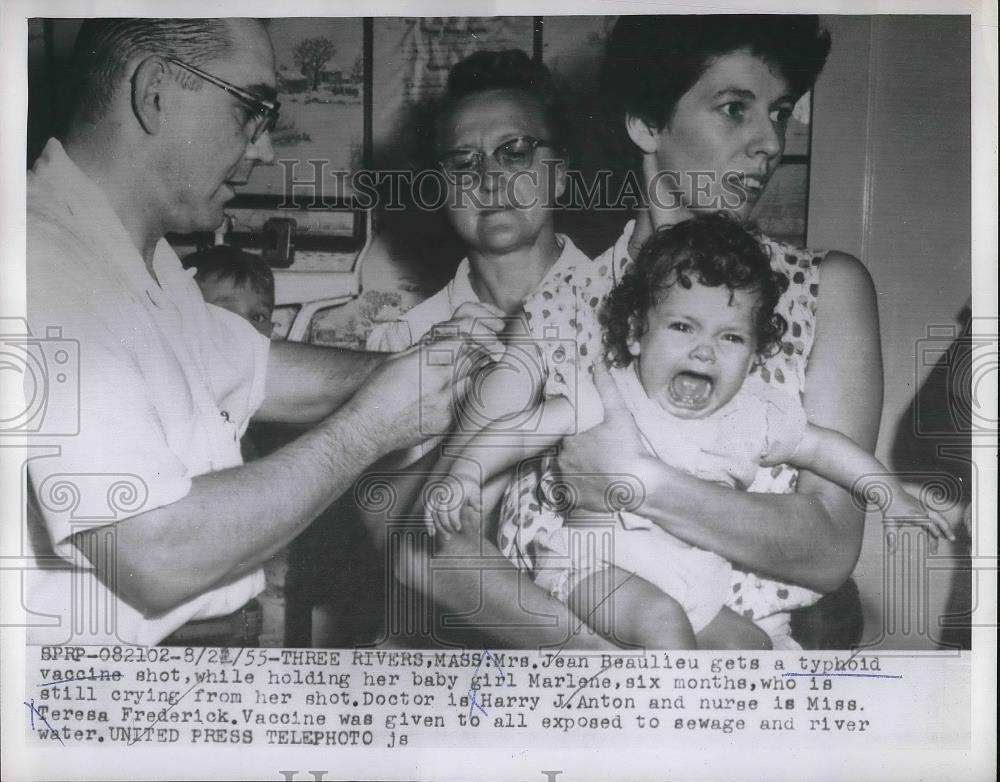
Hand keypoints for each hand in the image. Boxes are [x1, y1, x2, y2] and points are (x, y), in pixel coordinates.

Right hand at [350, 303, 504, 452]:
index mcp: (431, 361)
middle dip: (478, 354)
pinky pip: (461, 405)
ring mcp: (447, 404)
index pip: (467, 339)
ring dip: (468, 377)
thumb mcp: (398, 359)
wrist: (368, 427)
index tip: (484, 335)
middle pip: (475, 361)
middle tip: (479, 351)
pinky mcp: (446, 422)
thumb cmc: (377, 392)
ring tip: (454, 377)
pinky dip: (457, 398)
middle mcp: (443, 382)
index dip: (479, 335)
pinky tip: (441, 399)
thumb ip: (425, 349)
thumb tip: (443, 340)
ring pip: (472, 383)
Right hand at [425, 456, 481, 538]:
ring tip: (445, 536)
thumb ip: (476, 500)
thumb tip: (480, 508)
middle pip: (440, 512)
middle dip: (445, 525)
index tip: (458, 528)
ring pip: (432, 513)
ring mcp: (435, 494)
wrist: (461, 475)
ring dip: (437, 526)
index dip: (453, 519)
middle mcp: (442, 492)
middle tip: (452, 534)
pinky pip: (427, 511)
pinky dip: (428, 522)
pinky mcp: (431, 498)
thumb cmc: (469, 485)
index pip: (451, 508)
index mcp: (453, 490)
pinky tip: (432, 532)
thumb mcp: (475, 490)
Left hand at [554, 363, 647, 511]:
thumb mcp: (618, 413)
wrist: (638, 483)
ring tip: (599, 470)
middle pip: (567, 453)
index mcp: (569, 439)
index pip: (569, 435)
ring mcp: (567, 482)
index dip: (581, 436)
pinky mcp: (574, 500)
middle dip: (580, 453)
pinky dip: (580, 489)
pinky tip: (595, 485)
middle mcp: (562, 460)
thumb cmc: (627, 447)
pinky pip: (572, 493)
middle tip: (601, 455)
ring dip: (579, 470)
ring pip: (568, 471)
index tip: (595, 440)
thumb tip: (598, 363)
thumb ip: (606, 387)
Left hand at [882, 489, 956, 548]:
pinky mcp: (923, 508)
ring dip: (945, 526)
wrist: (891, 492)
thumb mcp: (889, 523)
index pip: (927, 522)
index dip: (934, 529)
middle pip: (937, 518)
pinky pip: (934, 516)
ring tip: (949, 537)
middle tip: (952, 539)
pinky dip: (940, 523)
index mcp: (914, 515)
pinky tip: (940, 532)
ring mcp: (923, 508)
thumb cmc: (890, 507)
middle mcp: (921, 511)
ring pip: (938, 517)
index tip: (938, 536)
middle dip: (946, 528)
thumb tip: (891, 551)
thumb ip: (891, 537)